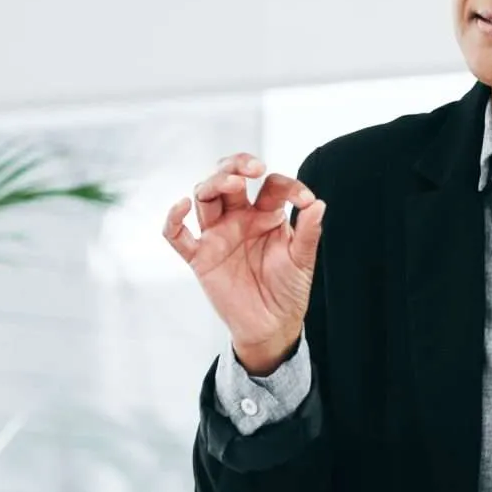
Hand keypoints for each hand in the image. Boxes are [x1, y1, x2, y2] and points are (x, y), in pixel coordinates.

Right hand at [162, 153, 325, 374]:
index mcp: (266, 215)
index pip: (272, 186)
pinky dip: (173, 219)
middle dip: (237, 165)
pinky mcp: (201, 258)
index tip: (304, 200)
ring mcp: (218, 236)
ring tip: (231, 182)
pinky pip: (178, 236)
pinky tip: (181, 205)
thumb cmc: (287, 290)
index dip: (288, 186)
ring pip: (205, 197)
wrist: (272, 326)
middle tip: (254, 168)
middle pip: (228, 179)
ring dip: (214, 183)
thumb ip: (308, 232)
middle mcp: (240, 219)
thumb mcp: (302, 260)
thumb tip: (318, 204)